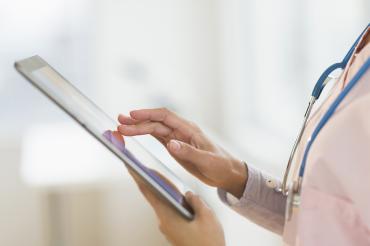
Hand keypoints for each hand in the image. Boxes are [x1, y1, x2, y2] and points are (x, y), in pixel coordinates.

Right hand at [117, 108, 246, 197]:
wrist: (226, 173)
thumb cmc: (220, 165)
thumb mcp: (207, 161)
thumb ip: (189, 152)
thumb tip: (170, 144)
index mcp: (189, 129)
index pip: (165, 117)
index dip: (148, 114)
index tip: (132, 116)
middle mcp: (181, 131)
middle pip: (156, 122)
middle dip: (137, 122)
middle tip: (119, 123)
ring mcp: (177, 138)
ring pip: (154, 128)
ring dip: (138, 127)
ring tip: (121, 125)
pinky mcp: (175, 146)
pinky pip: (158, 137)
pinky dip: (145, 134)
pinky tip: (135, 132)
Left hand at [128, 169, 224, 245]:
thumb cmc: (208, 243)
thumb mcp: (207, 217)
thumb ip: (196, 201)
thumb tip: (189, 195)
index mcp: (168, 216)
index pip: (149, 192)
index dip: (139, 177)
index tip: (132, 167)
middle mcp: (164, 222)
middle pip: (155, 197)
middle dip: (150, 182)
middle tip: (144, 167)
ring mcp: (168, 228)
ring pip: (164, 205)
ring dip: (164, 193)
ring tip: (163, 179)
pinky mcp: (174, 233)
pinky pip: (170, 213)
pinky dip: (171, 203)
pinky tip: (179, 198)